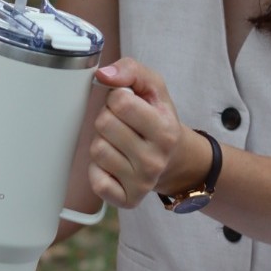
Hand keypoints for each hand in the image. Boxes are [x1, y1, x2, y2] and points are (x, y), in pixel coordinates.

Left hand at [89, 58, 184, 207]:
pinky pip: (96, 180)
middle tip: (123, 124)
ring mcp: (142, 183)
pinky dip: (99, 169)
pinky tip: (114, 164)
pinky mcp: (127, 200)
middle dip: (107, 118)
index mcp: (165, 130)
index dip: (116, 97)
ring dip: (102, 141)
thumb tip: (103, 75)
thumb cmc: (158, 119)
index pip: (119, 101)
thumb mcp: (153, 87)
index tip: (127, 105)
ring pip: (97, 149)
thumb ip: (130, 70)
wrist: (175, 159)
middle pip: (104, 124)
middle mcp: (155, 160)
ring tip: (119, 143)